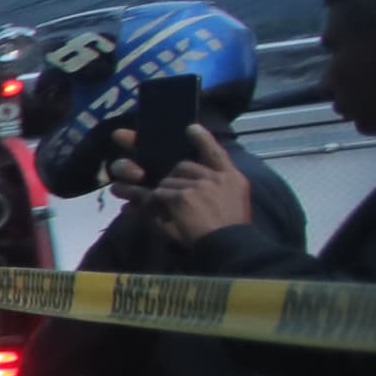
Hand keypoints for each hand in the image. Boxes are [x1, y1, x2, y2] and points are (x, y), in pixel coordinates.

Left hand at [121, 125, 257, 241]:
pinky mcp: (182, 196)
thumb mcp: (230, 208)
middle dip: (172, 180)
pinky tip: (143, 209)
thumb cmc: (230, 234)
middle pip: (183, 167)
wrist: (231, 247)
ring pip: (168, 182)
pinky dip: (150, 204)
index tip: (190, 128)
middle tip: (166, 194)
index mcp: (233, 179)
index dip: (202, 139)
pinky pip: (157, 195)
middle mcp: (217, 177)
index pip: (216, 153)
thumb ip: (212, 192)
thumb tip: (182, 184)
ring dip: (160, 195)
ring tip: (159, 208)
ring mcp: (199, 185)